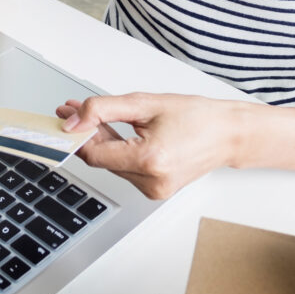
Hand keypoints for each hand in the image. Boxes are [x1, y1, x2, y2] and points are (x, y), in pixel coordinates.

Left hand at [56, 93, 238, 199]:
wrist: (229, 134)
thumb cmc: (197, 117)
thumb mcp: (145, 103)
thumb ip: (103, 109)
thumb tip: (73, 121)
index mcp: (150, 160)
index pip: (94, 153)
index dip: (76, 135)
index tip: (65, 118)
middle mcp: (152, 181)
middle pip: (101, 160)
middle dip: (87, 134)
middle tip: (74, 110)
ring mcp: (155, 190)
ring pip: (112, 165)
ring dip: (102, 142)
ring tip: (99, 118)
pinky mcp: (156, 190)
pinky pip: (126, 170)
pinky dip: (119, 152)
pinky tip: (116, 134)